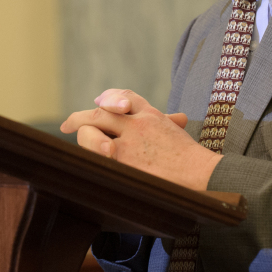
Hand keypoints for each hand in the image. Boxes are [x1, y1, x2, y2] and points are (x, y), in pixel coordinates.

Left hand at [60, 89, 222, 190]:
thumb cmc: (192, 159)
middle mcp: (137, 124)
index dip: (107, 98)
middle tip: (68, 125)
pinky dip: (90, 158)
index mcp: (150, 115)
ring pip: (92, 132)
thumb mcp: (176, 131)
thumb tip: (177, 119)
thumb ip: (167, 123)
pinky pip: (97, 157)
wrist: (203, 175)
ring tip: (84, 145)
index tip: (96, 104)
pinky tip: (87, 162)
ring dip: (84, 139)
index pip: (124, 96)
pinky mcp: (124, 164)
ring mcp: (129, 144)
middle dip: (80, 119)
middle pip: (99, 113)